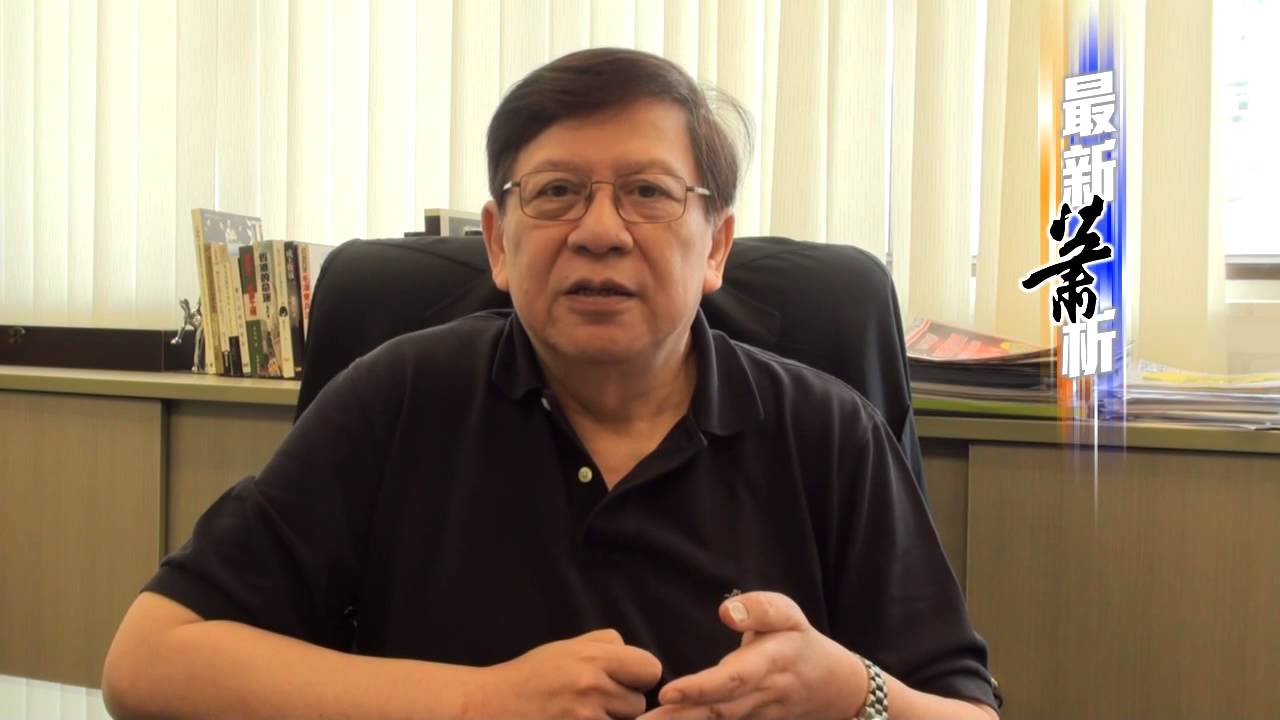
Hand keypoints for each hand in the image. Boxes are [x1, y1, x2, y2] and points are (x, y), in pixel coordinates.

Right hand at [472, 628, 662, 719]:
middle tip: (593, 702)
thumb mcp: (565, 648)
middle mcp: (590, 685)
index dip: (638, 676)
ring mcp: (583, 716)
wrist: (490, 706)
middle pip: (639, 702)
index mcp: (591, 657)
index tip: (622, 681)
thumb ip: (603, 644)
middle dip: (622, 704)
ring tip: (579, 714)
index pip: (650, 668)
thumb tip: (631, 650)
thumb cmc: (530, 677)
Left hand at [639, 591, 865, 719]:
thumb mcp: (790, 615)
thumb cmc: (799, 641)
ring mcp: (755, 715)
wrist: (831, 687)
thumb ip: (760, 608)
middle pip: (717, 710)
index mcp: (769, 663)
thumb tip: (726, 611)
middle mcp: (760, 695)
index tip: (668, 693)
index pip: (733, 678)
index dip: (702, 688)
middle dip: (677, 719)